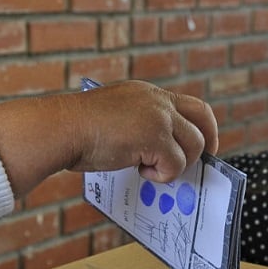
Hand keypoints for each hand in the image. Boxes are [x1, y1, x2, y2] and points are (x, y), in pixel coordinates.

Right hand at [66, 79, 218, 180]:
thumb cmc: (74, 129)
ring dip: (176, 164)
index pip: (188, 105)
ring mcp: (158, 117)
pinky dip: (161, 175)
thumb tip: (151, 151)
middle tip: (198, 163)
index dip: (198, 127)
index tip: (196, 144)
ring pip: (193, 146)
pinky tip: (139, 171)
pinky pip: (176, 164)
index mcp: (146, 94)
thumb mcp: (112, 118)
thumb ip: (136, 125)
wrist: (60, 128)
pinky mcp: (155, 137)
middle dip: (207, 143)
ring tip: (148, 169)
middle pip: (203, 118)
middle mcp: (157, 101)